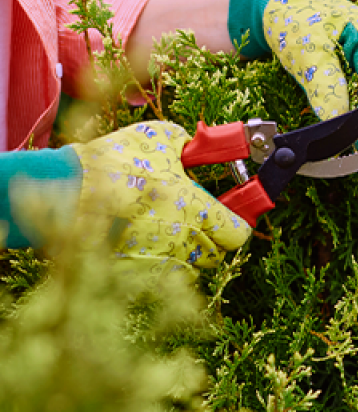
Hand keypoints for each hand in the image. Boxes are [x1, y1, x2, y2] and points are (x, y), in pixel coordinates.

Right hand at [70, 121, 250, 277]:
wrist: (65, 190)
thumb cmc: (115, 162)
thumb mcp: (160, 138)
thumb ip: (189, 143)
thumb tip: (197, 145)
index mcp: (197, 211)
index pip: (238, 234)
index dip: (237, 222)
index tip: (231, 213)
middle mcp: (183, 243)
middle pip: (216, 253)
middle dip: (212, 237)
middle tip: (196, 216)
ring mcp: (158, 262)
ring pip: (188, 267)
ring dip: (184, 250)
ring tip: (165, 226)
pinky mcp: (134, 274)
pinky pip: (158, 273)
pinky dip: (156, 258)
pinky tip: (141, 238)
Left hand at [228, 0, 357, 149]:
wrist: (268, 3)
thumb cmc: (289, 17)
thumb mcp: (307, 53)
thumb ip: (326, 86)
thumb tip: (340, 121)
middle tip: (351, 151)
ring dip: (350, 116)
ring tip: (341, 143)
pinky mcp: (344, 64)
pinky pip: (347, 90)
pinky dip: (340, 107)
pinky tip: (334, 124)